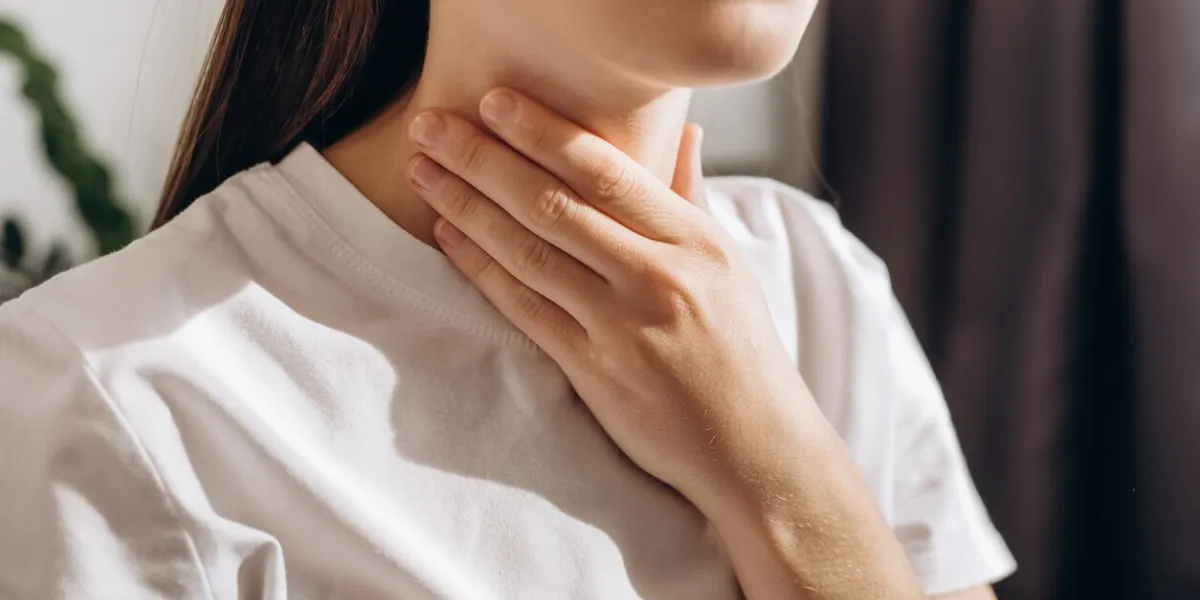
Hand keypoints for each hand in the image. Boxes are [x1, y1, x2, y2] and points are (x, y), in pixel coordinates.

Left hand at [404, 89, 821, 513]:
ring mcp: (621, 327)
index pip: (608, 172)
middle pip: (554, 205)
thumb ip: (692, 197)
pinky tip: (449, 236)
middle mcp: (658, 278)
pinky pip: (523, 309)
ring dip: (467, 207)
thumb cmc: (742, 351)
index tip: (494, 102)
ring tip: (424, 171)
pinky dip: (481, 269)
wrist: (752, 447)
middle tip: (432, 125)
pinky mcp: (592, 371)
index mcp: (695, 242)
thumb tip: (684, 132)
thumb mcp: (729, 266)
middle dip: (483, 159)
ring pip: (529, 253)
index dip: (543, 133)